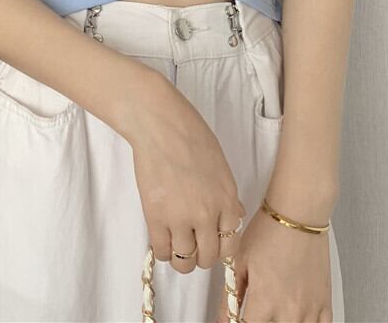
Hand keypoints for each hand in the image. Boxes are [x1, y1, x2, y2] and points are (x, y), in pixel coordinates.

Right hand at [124, 70, 245, 273]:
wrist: (160, 124)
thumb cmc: (191, 135)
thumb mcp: (220, 165)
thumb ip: (226, 196)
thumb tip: (232, 218)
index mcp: (227, 199)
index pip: (231, 244)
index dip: (220, 248)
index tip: (211, 243)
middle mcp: (207, 214)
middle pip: (208, 258)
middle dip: (201, 255)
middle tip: (192, 243)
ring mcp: (181, 218)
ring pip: (184, 262)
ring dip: (181, 258)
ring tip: (176, 243)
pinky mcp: (155, 217)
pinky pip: (162, 252)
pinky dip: (163, 250)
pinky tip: (162, 237)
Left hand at [214, 208, 332, 322]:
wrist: (298, 212)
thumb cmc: (270, 229)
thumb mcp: (240, 260)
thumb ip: (231, 295)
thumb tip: (223, 317)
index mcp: (265, 300)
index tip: (237, 320)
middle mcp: (288, 310)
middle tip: (255, 312)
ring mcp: (309, 308)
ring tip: (273, 313)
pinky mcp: (324, 302)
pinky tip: (298, 320)